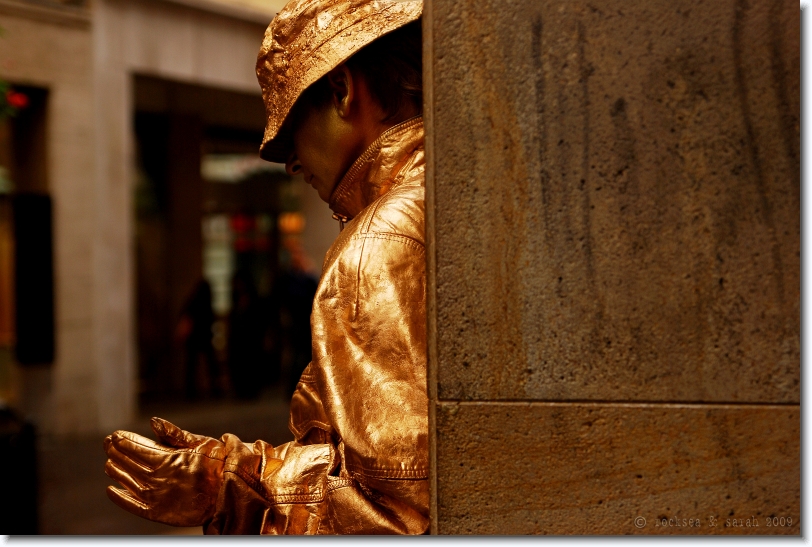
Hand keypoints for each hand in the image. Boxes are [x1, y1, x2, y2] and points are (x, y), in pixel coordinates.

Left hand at [103, 417, 226, 526]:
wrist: (231, 492)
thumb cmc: (218, 463)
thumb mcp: (200, 442)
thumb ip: (173, 434)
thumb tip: (153, 422)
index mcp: (169, 458)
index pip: (138, 447)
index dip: (124, 440)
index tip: (115, 435)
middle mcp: (159, 477)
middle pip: (129, 462)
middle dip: (116, 452)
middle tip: (107, 444)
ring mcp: (157, 496)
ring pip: (128, 481)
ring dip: (116, 471)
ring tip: (109, 463)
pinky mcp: (158, 512)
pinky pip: (133, 505)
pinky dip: (120, 497)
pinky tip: (112, 489)